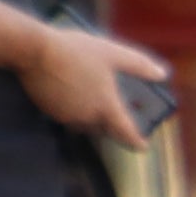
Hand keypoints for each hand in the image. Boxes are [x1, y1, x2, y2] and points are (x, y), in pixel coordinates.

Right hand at [23, 24, 169, 144]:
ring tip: (93, 97)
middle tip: (115, 111)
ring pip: (85, 123)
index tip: (143, 146)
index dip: (137, 141)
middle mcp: (88, 118)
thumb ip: (138, 65)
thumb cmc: (75, 51)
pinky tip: (72, 92)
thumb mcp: (112, 53)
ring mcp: (67, 116)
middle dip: (112, 123)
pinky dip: (74, 109)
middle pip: (105, 128)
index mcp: (107, 108)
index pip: (127, 133)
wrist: (33, 50)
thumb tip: (162, 74)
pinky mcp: (49, 111)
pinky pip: (67, 116)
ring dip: (92, 116)